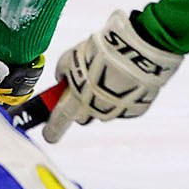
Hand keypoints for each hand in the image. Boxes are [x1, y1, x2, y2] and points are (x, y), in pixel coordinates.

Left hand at [42, 9, 184, 141]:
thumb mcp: (74, 56)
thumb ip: (64, 71)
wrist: (139, 53)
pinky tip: (127, 77)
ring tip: (111, 72)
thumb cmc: (102, 53)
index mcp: (77, 101)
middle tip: (86, 86)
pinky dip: (124, 94)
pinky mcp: (136, 109)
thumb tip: (62, 78)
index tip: (48, 135)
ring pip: (105, 108)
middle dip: (82, 105)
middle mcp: (96, 112)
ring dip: (104, 97)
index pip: (60, 121)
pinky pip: (125, 105)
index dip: (52, 129)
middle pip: (83, 115)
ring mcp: (118, 112)